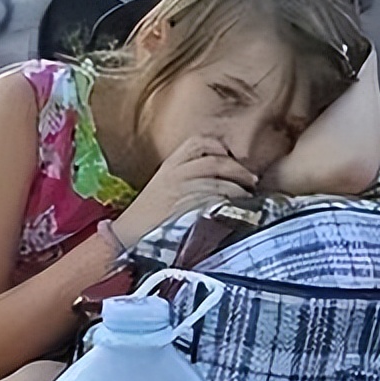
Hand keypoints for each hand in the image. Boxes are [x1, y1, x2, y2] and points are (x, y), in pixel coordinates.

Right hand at [112, 136, 257, 245]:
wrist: (128, 238)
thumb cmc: (147, 218)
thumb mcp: (162, 189)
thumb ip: (185, 177)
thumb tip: (220, 178)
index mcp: (169, 166)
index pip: (198, 143)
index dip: (219, 146)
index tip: (232, 156)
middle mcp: (175, 173)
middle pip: (215, 161)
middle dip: (238, 170)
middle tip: (251, 181)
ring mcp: (182, 190)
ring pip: (220, 182)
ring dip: (239, 190)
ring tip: (249, 198)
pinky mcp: (188, 209)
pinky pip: (217, 201)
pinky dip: (231, 205)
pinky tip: (238, 211)